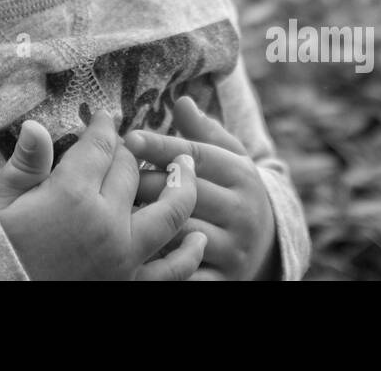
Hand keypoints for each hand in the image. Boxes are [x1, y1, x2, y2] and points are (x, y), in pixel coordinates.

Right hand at [0, 110, 206, 279]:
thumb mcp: (1, 202)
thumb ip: (26, 163)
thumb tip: (35, 125)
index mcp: (72, 194)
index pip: (100, 146)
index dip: (103, 126)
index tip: (105, 117)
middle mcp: (105, 222)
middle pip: (131, 171)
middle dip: (131, 152)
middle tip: (130, 144)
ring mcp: (123, 257)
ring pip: (169, 213)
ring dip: (183, 187)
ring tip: (188, 168)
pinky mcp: (129, 285)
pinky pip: (171, 270)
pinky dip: (189, 254)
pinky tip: (200, 238)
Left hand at [125, 96, 279, 279]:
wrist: (269, 245)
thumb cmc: (231, 190)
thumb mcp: (227, 156)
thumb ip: (202, 131)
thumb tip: (181, 101)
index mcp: (241, 175)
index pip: (197, 156)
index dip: (161, 146)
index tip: (129, 138)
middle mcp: (242, 211)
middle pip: (187, 194)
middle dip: (147, 184)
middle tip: (110, 177)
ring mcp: (235, 248)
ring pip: (185, 233)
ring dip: (150, 223)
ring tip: (116, 213)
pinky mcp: (225, 279)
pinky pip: (189, 272)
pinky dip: (162, 262)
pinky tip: (135, 252)